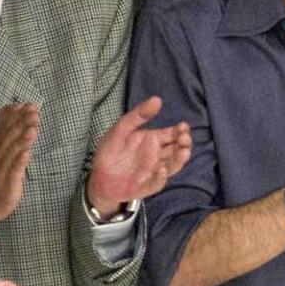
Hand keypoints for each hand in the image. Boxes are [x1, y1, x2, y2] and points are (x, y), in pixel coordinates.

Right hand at [0, 103, 38, 231]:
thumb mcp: (1, 150)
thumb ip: (7, 130)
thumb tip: (13, 108)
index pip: (5, 127)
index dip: (15, 116)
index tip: (27, 105)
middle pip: (10, 137)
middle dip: (22, 124)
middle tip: (33, 113)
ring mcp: (2, 169)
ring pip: (12, 152)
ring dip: (22, 140)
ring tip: (32, 128)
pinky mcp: (8, 183)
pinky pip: (13, 172)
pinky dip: (19, 162)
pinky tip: (26, 154)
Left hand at [87, 96, 191, 212]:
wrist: (98, 177)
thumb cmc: (111, 151)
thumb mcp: (121, 128)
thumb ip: (138, 115)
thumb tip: (157, 99)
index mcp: (153, 140)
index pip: (172, 134)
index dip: (180, 131)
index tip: (184, 126)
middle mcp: (157, 156)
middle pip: (176, 150)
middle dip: (184, 144)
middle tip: (185, 138)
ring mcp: (153, 171)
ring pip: (172, 166)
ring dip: (179, 160)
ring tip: (183, 151)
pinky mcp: (146, 186)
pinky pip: (156, 183)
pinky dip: (160, 177)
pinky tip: (161, 169)